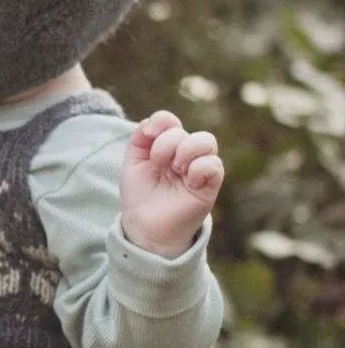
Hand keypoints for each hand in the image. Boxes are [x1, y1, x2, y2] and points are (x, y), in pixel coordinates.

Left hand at [120, 111, 222, 256]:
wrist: (145, 227)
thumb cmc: (140, 195)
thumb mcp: (133, 164)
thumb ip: (140, 139)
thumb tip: (152, 122)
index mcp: (166, 147)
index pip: (170, 121)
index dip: (161, 121)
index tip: (149, 134)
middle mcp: (185, 155)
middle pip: (185, 131)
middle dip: (166, 144)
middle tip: (158, 164)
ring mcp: (198, 169)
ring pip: (206, 141)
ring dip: (185, 151)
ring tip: (175, 170)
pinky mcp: (210, 185)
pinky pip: (214, 165)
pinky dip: (199, 167)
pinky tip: (188, 180)